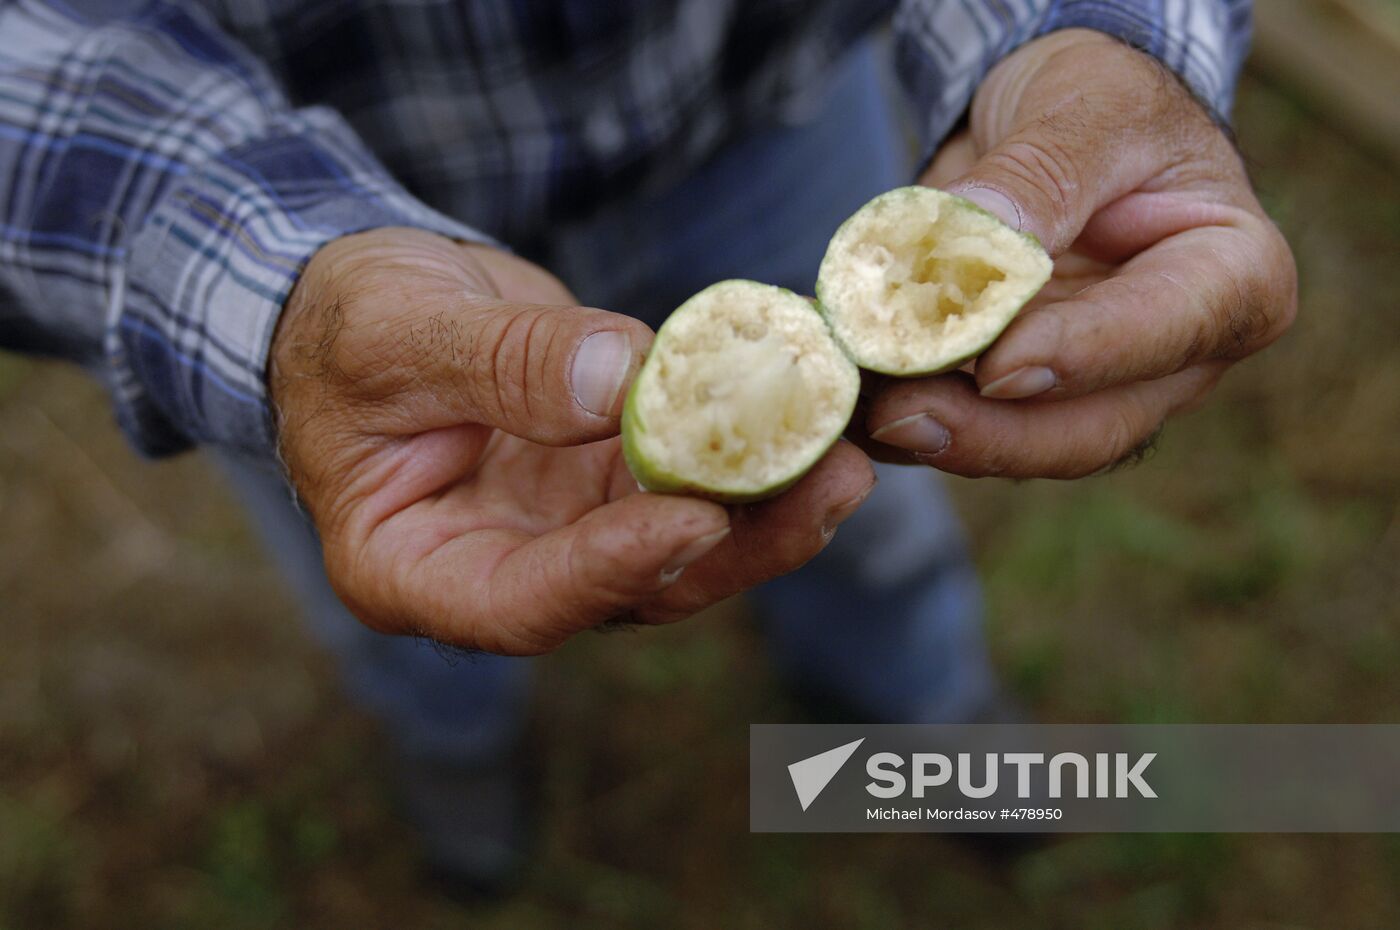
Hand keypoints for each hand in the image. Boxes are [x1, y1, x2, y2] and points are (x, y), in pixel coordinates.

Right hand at [270, 228, 873, 653]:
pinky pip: (686, 474)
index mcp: (413, 570)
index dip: (611, 571)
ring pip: (678, 541)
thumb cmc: (343, 323)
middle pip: (630, 588)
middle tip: (830, 485)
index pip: (521, 603)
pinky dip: (746, 447)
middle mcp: (501, 567)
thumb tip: (616, 384)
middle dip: (734, 544)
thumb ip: (496, 364)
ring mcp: (563, 526)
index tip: (695, 521)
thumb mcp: (394, 331)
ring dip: (766, 502)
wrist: (369, 299)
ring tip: (848, 450)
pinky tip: (811, 411)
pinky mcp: (607, 477)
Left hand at [864, 29, 1296, 477]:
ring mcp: (1092, 390)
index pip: (1167, 332)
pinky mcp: (1017, 403)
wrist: (1055, 127)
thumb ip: (1042, 176)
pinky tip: (845, 399)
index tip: (998, 367)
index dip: (1082, 357)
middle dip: (987, 434)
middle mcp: (1171, 359)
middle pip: (1088, 428)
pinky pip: (958, 427)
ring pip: (1015, 447)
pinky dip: (899, 417)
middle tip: (897, 414)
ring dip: (929, 435)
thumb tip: (975, 240)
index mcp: (1231, 280)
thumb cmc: (1101, 105)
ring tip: (854, 407)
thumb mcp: (1089, 109)